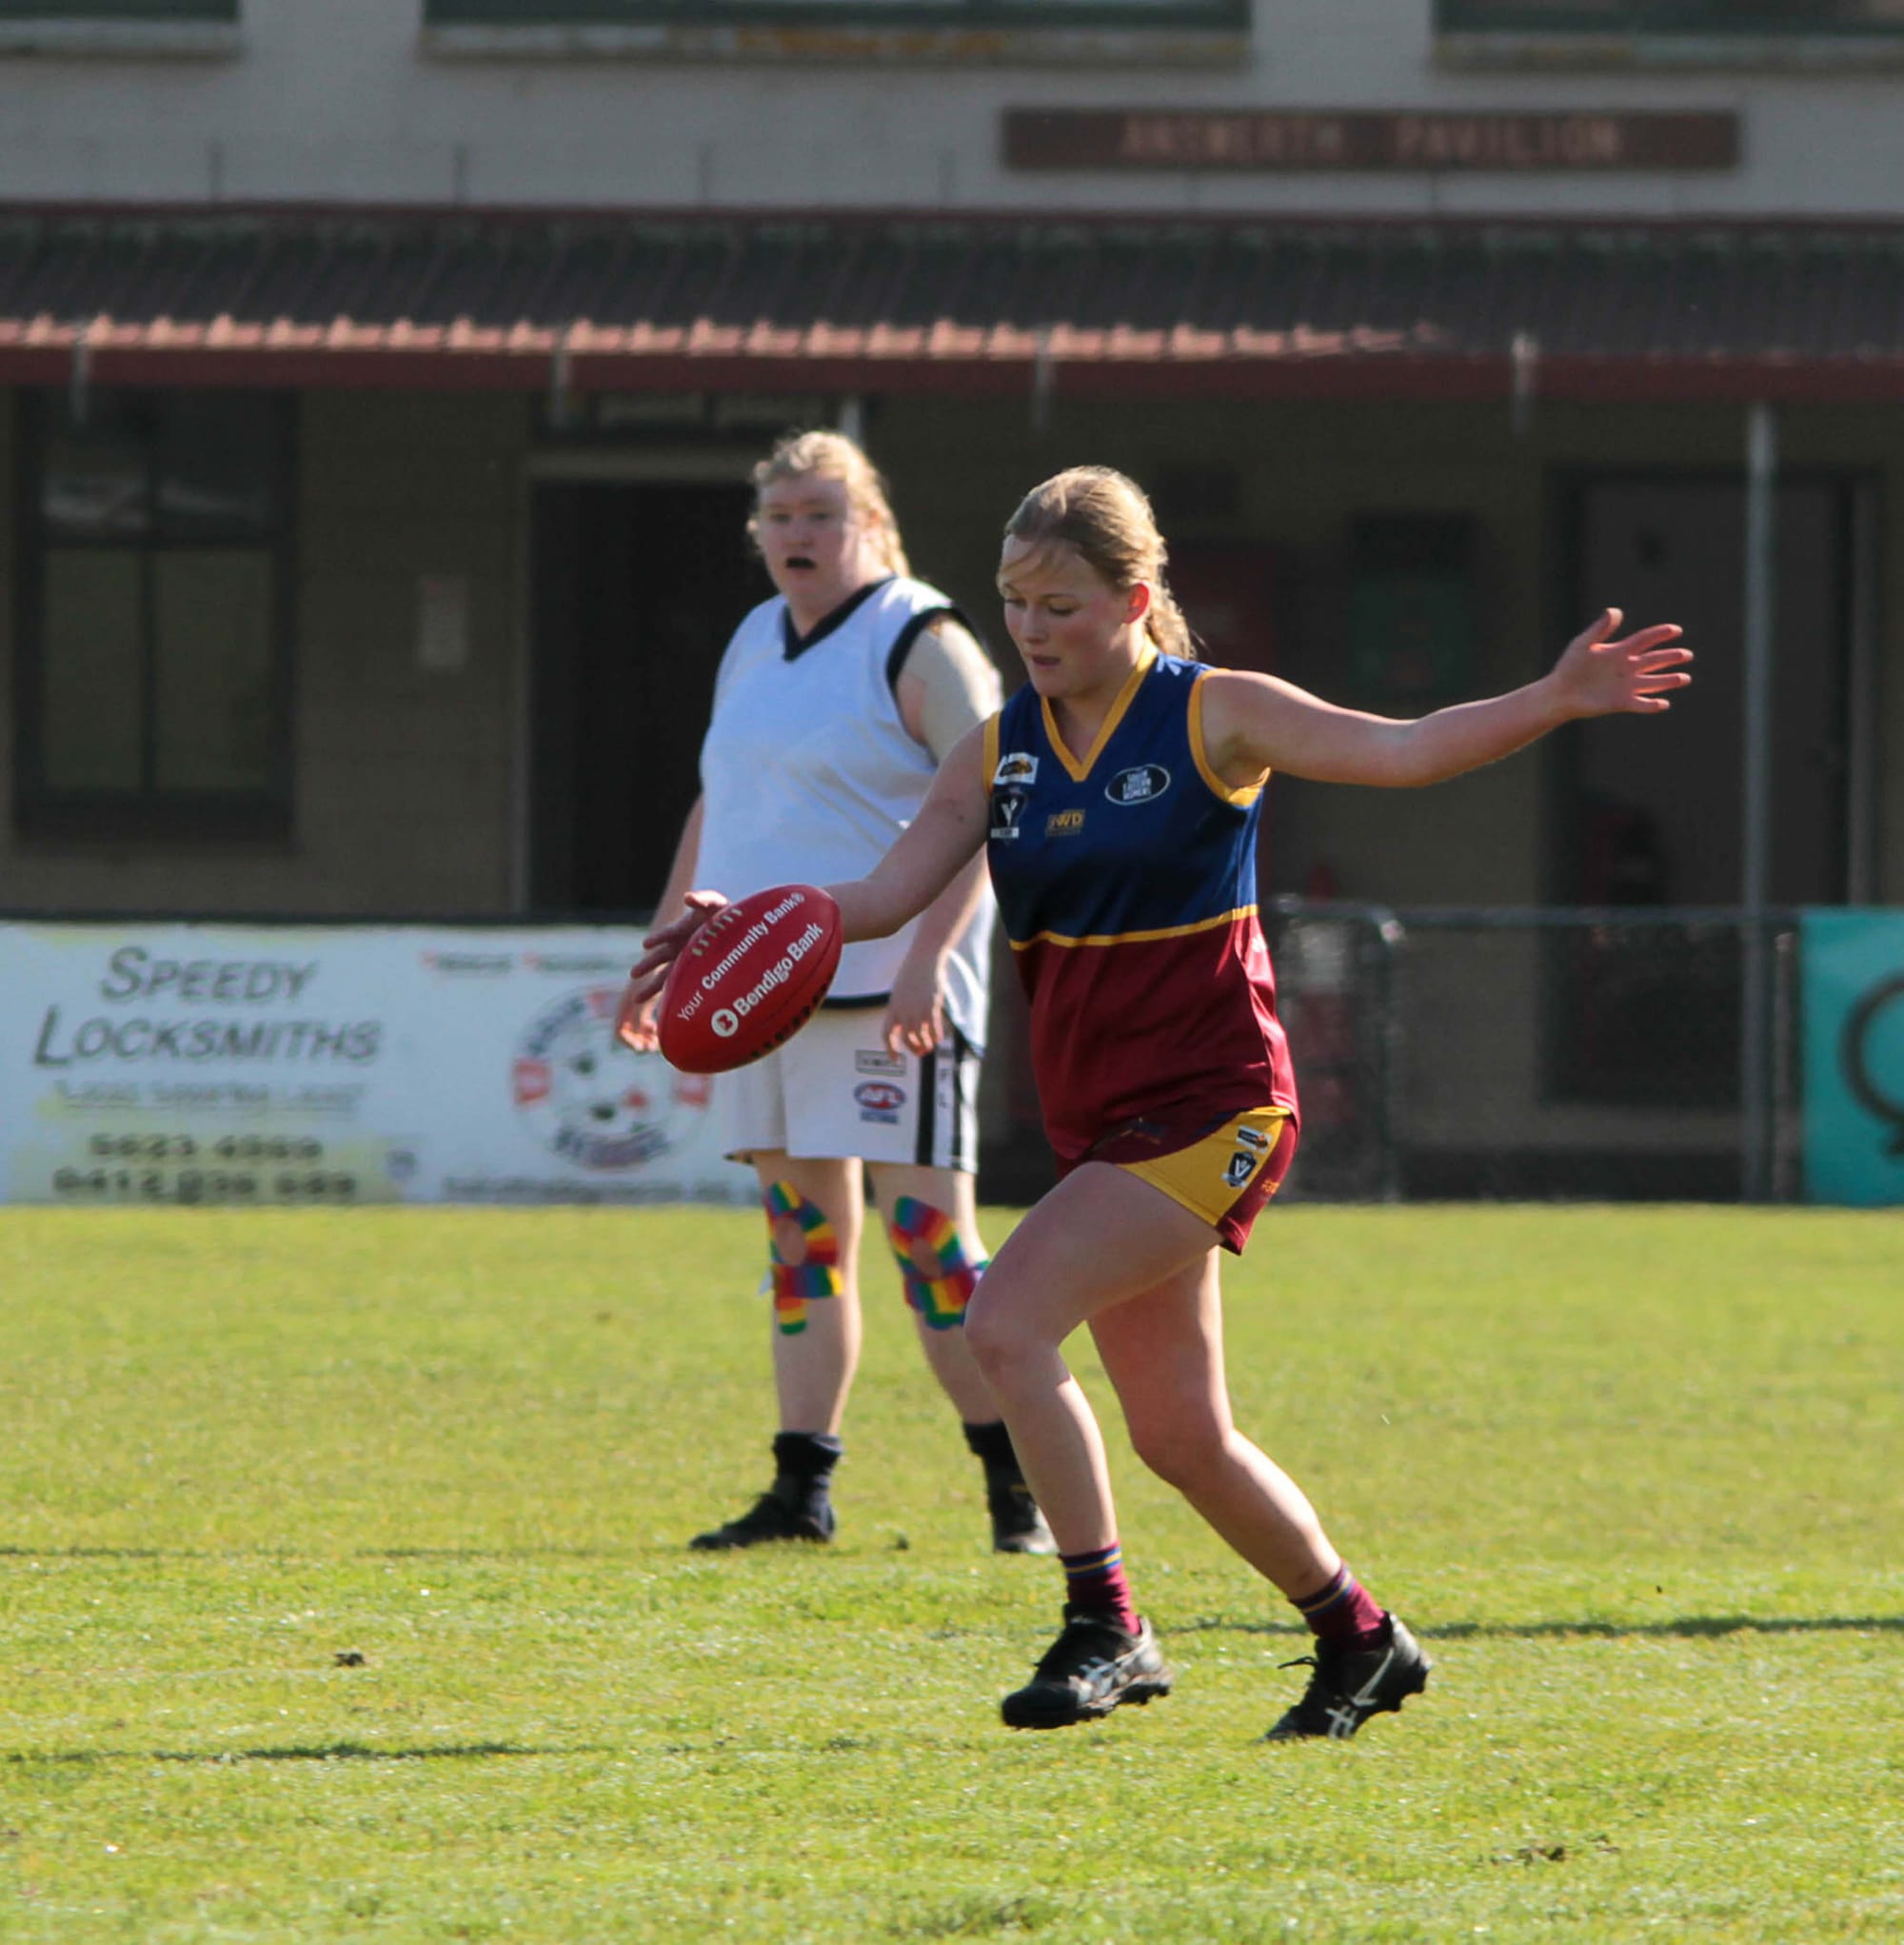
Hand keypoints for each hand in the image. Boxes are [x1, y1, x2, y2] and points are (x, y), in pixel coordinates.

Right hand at [614, 890, 730, 1051]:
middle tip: (633, 974)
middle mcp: (679, 947)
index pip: (668, 934)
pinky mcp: (693, 974)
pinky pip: (679, 987)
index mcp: (682, 929)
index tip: (647, 944)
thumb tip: (688, 898)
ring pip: (665, 976)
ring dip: (652, 987)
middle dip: (647, 966)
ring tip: (637, 1000)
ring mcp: (685, 962)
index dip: (659, 938)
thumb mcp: (715, 904)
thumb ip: (703, 899)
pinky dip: (671, 997)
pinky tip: (663, 1010)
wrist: (739, 931)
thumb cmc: (725, 914)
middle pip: (661, 957)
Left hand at [881, 952, 946, 1058]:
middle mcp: (903, 1011)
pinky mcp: (931, 1006)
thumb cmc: (912, 974)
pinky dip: (936, 1035)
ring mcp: (917, 1009)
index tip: (894, 1059)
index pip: (887, 1033)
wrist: (923, 959)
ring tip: (929, 1047)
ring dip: (925, 1044)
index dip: (890, 1048)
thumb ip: (901, 1008)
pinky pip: (934, 1028)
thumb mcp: (900, 992)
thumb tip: (905, 1023)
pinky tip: (939, 1037)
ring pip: (920, 1036)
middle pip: (906, 1038)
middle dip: (913, 1048)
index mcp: (893, 1007)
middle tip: (920, 1053)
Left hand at [1550, 609, 1691, 719]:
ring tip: (1685, 678)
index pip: (1645, 640)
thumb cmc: (1569, 666)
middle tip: (1687, 655)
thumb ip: (1600, 628)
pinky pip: (1640, 703)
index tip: (1675, 630)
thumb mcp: (1583, 644)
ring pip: (1653, 682)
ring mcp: (1625, 686)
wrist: (1559, 692)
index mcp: (1619, 651)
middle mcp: (1627, 668)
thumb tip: (1615, 611)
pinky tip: (1663, 704)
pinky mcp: (1621, 702)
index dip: (1660, 634)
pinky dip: (1651, 705)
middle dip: (1671, 657)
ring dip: (1668, 680)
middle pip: (1654, 660)